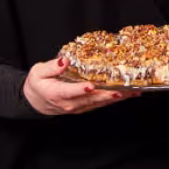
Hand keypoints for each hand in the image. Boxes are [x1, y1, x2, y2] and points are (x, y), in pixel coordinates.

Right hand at [23, 58, 138, 114]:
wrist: (36, 101)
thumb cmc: (38, 84)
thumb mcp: (38, 72)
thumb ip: (51, 67)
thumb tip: (63, 61)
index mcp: (57, 93)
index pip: (70, 92)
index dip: (81, 89)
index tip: (90, 86)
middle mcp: (70, 103)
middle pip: (91, 99)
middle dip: (108, 94)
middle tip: (123, 90)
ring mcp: (79, 107)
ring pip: (100, 103)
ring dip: (116, 98)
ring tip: (132, 92)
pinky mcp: (85, 107)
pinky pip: (101, 104)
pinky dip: (114, 100)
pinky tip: (127, 94)